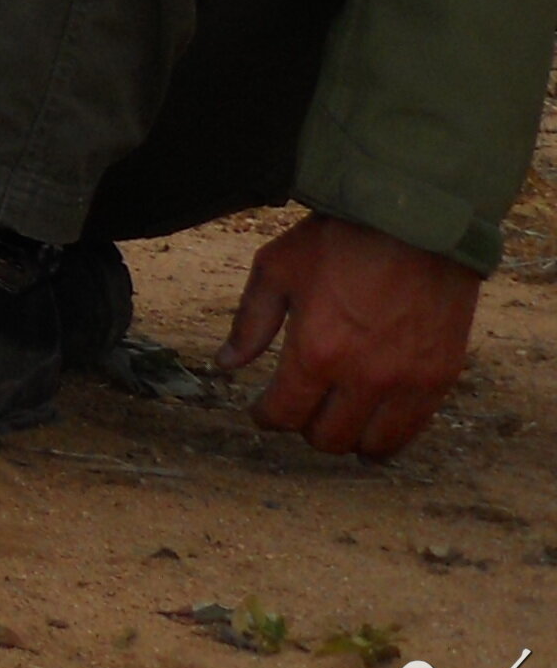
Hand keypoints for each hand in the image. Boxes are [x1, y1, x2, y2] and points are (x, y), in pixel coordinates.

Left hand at [221, 210, 481, 459]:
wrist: (414, 221)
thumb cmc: (338, 241)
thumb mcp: (276, 270)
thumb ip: (249, 322)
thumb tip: (226, 364)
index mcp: (315, 352)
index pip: (284, 414)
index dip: (266, 417)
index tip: (263, 411)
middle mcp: (363, 378)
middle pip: (327, 438)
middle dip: (305, 427)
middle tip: (302, 408)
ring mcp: (407, 382)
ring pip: (372, 445)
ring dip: (349, 438)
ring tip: (338, 418)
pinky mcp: (441, 378)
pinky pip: (413, 429)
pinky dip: (389, 433)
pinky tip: (375, 420)